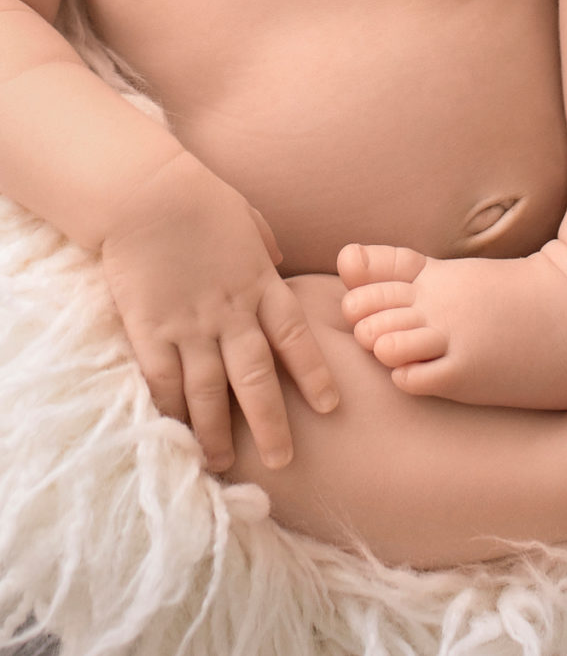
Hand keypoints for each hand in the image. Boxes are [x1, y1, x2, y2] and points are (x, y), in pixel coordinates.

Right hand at [101, 151, 337, 470]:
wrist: (145, 191)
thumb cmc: (200, 199)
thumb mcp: (248, 221)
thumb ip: (266, 250)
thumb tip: (279, 262)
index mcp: (262, 286)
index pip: (296, 341)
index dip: (315, 376)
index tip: (331, 406)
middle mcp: (232, 312)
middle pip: (256, 379)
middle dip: (271, 424)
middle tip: (284, 460)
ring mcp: (190, 323)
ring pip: (208, 390)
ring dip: (216, 431)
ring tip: (221, 464)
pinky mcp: (149, 327)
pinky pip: (162, 378)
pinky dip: (169, 408)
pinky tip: (175, 433)